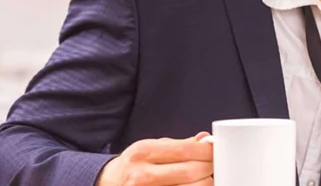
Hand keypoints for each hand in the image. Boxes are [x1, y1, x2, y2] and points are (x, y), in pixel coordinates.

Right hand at [96, 132, 212, 185]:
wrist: (106, 185)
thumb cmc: (132, 166)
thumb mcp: (149, 148)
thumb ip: (178, 144)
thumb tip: (205, 139)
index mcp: (143, 152)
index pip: (185, 150)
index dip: (207, 151)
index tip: (214, 151)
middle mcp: (142, 175)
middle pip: (191, 172)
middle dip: (209, 168)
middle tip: (212, 167)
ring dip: (204, 184)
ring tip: (203, 179)